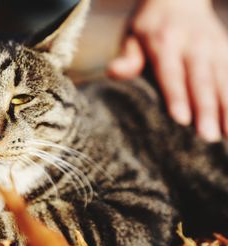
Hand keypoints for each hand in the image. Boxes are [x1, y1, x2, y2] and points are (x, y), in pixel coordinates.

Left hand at [107, 0, 227, 141]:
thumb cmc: (149, 25)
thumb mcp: (131, 35)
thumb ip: (127, 57)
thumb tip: (112, 72)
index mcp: (165, 41)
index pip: (171, 73)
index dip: (177, 96)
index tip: (181, 120)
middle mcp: (194, 44)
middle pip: (201, 80)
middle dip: (206, 109)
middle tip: (207, 137)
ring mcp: (215, 47)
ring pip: (223, 80)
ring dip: (227, 108)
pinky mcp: (227, 51)